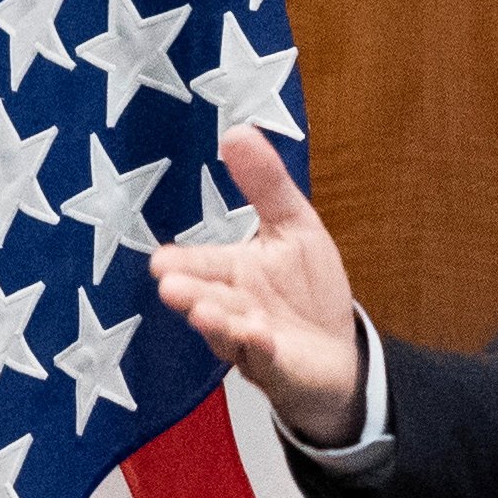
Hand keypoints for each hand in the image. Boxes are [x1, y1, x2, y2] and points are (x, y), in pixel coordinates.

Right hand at [148, 133, 365, 446]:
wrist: (337, 352)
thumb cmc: (306, 289)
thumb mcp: (295, 226)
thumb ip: (266, 185)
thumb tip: (236, 129)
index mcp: (233, 272)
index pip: (203, 265)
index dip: (183, 264)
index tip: (159, 261)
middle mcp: (234, 308)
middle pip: (208, 299)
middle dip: (191, 293)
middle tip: (170, 287)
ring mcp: (252, 341)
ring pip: (230, 331)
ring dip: (217, 322)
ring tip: (203, 311)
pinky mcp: (278, 368)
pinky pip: (266, 357)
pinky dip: (260, 347)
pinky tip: (258, 334)